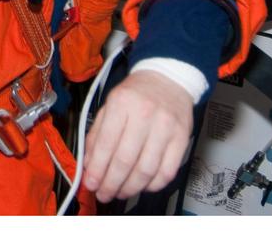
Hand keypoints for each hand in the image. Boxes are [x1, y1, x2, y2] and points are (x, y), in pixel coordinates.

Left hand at [81, 70, 193, 202]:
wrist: (168, 78)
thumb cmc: (136, 94)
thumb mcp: (109, 105)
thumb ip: (97, 135)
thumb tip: (89, 166)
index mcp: (122, 103)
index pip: (107, 144)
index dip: (97, 170)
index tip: (91, 183)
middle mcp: (145, 114)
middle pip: (126, 160)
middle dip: (111, 184)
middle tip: (104, 194)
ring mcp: (166, 127)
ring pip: (146, 170)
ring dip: (130, 188)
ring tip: (120, 192)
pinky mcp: (182, 139)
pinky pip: (167, 172)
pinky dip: (152, 185)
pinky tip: (141, 186)